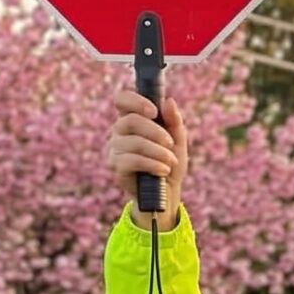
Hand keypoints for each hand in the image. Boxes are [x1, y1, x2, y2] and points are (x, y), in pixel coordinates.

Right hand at [108, 91, 187, 230]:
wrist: (167, 193)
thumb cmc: (170, 162)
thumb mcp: (178, 141)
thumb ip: (174, 121)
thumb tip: (168, 101)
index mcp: (132, 119)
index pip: (122, 100)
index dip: (135, 101)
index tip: (154, 111)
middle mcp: (119, 131)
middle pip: (130, 120)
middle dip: (155, 131)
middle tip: (170, 144)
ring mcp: (115, 148)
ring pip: (133, 142)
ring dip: (158, 151)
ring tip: (171, 162)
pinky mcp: (116, 166)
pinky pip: (131, 160)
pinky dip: (152, 164)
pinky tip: (163, 170)